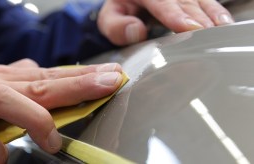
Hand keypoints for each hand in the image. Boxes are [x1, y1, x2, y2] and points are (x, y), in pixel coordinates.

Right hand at [0, 59, 122, 163]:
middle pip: (41, 83)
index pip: (51, 75)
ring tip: (52, 140)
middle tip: (109, 82)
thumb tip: (38, 69)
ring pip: (8, 100)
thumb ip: (15, 81)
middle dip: (77, 83)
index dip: (82, 75)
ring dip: (36, 119)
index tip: (111, 75)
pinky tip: (2, 158)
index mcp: (4, 79)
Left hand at [98, 0, 233, 44]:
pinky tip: (223, 21)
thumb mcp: (109, 19)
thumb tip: (137, 31)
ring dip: (211, 14)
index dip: (176, 14)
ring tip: (222, 28)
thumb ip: (116, 26)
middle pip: (184, 0)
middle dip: (198, 17)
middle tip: (208, 34)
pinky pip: (204, 0)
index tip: (188, 27)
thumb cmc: (121, 11)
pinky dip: (214, 11)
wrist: (129, 1)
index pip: (161, 1)